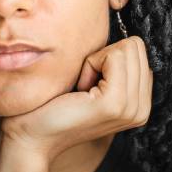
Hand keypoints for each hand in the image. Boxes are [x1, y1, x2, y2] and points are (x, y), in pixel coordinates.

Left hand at [1, 35, 152, 161]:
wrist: (30, 137)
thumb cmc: (52, 105)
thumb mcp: (92, 83)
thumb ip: (114, 66)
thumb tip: (124, 34)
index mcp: (140, 104)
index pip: (139, 52)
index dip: (108, 58)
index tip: (88, 84)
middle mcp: (142, 109)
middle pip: (136, 46)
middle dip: (104, 57)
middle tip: (83, 85)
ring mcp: (131, 108)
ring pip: (127, 47)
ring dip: (96, 61)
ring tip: (80, 89)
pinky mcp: (114, 104)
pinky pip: (113, 55)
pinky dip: (90, 64)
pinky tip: (78, 89)